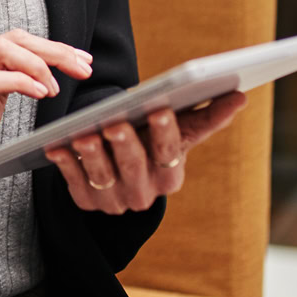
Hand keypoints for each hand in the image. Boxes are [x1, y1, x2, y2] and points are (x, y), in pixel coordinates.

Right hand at [0, 29, 94, 182]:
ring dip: (39, 66)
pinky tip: (40, 93)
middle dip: (55, 51)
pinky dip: (21, 82)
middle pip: (15, 38)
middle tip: (82, 68)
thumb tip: (47, 71)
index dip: (53, 46)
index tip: (82, 60)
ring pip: (3, 50)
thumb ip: (10, 80)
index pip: (18, 39)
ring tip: (56, 88)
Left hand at [43, 91, 246, 214]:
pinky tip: (56, 145)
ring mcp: (113, 201)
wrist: (120, 169)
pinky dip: (65, 164)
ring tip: (84, 133)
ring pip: (103, 177)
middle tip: (115, 123)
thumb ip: (207, 115)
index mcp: (170, 176)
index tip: (160, 109)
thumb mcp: (178, 131)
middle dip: (125, 145)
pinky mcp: (86, 201)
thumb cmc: (152, 140)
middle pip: (134, 167)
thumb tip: (241, 95)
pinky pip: (74, 183)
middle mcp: (143, 194)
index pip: (169, 153)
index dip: (165, 131)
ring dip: (92, 155)